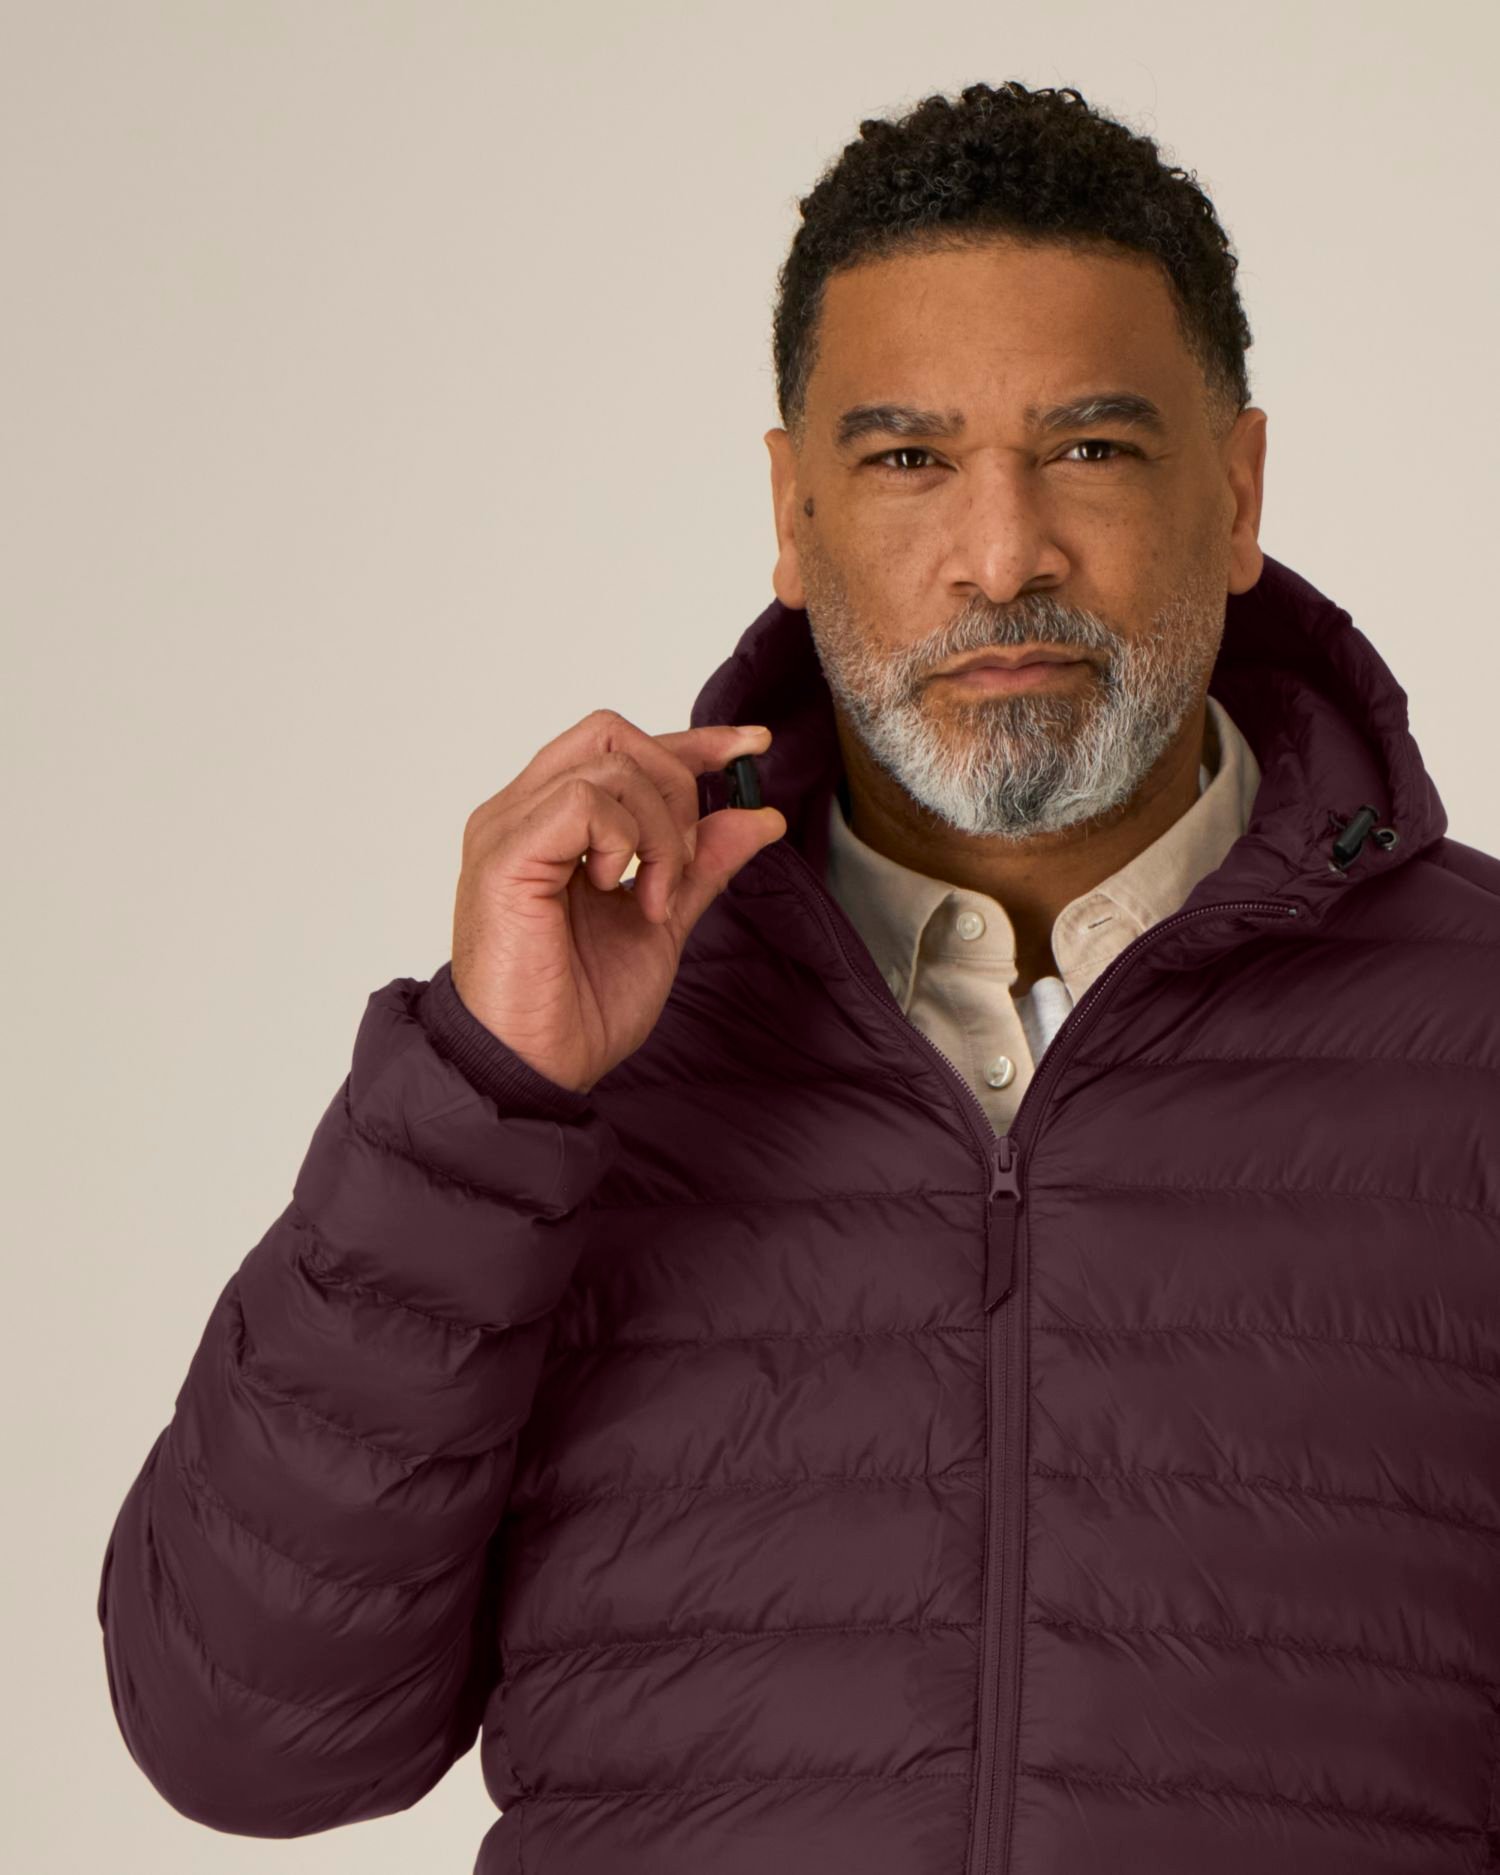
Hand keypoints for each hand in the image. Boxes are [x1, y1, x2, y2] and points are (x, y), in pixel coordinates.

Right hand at [449, 709, 784, 1094]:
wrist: (536, 1068)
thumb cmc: (579, 1008)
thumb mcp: (663, 922)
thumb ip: (701, 865)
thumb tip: (760, 815)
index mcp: (548, 822)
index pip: (618, 746)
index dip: (690, 741)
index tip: (751, 746)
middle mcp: (520, 812)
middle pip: (613, 735)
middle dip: (676, 789)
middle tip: (682, 868)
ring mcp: (507, 828)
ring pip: (609, 764)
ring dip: (658, 831)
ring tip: (653, 899)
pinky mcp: (504, 854)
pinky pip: (583, 801)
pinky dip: (623, 840)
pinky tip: (618, 892)